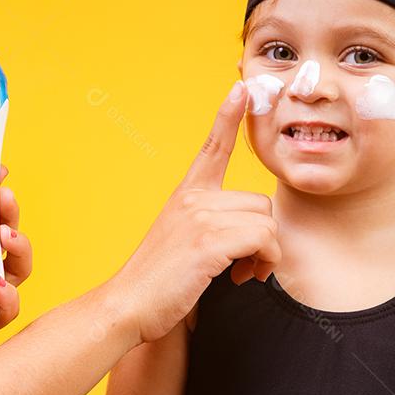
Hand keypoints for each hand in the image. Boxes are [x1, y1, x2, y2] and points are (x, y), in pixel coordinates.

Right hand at [110, 81, 280, 343]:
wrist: (128, 306)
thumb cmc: (159, 284)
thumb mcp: (183, 242)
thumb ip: (211, 226)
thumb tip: (251, 235)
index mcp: (185, 196)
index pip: (211, 149)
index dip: (227, 117)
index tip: (241, 88)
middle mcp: (192, 200)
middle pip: (258, 203)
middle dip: (262, 238)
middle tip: (246, 266)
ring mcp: (200, 218)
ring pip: (265, 222)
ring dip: (265, 254)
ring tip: (243, 274)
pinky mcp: (208, 242)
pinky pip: (264, 239)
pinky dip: (264, 263)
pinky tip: (243, 278)